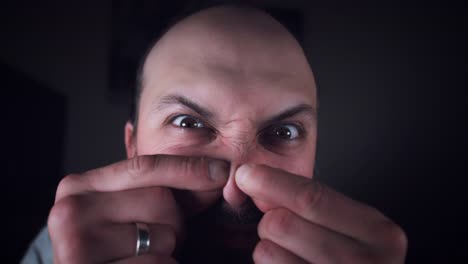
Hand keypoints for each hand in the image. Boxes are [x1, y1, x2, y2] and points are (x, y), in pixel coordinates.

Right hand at [48, 155, 228, 263]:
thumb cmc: (116, 247)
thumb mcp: (133, 211)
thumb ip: (166, 190)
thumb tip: (217, 174)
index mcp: (77, 188)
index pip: (143, 167)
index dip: (187, 168)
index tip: (221, 171)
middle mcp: (68, 213)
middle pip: (159, 199)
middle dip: (175, 221)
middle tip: (159, 237)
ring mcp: (75, 247)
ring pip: (163, 236)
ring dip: (169, 249)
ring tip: (147, 255)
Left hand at [235, 164, 406, 263]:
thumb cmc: (355, 258)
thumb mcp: (351, 225)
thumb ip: (313, 202)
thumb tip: (259, 181)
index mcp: (378, 232)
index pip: (313, 198)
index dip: (272, 182)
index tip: (247, 174)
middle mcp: (364, 262)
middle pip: (283, 223)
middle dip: (269, 218)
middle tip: (277, 225)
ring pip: (267, 250)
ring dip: (266, 246)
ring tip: (288, 252)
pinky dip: (268, 263)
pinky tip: (287, 263)